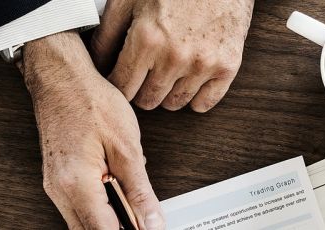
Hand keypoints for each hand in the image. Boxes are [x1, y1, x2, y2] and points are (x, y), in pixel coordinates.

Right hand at [19, 31, 163, 229]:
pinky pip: (79, 208)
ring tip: (133, 205)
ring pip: (83, 223)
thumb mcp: (127, 147)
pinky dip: (100, 209)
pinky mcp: (57, 180)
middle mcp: (59, 190)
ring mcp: (55, 186)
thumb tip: (153, 221)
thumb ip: (140, 191)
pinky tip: (117, 194)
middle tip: (144, 218)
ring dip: (110, 220)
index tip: (148, 229)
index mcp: (76, 183)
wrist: (62, 78)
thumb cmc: (90, 101)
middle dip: (120, 228)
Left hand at [91, 0, 254, 111]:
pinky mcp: (228, 65)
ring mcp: (203, 63)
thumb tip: (96, 62)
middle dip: (140, 90)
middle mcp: (174, 56)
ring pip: (174, 104)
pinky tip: (189, 81)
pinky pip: (205, 103)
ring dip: (166, 94)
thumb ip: (108, 33)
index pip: (122, 87)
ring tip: (166, 74)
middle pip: (147, 100)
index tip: (120, 79)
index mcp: (147, 38)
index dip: (117, 86)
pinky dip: (195, 98)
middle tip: (143, 74)